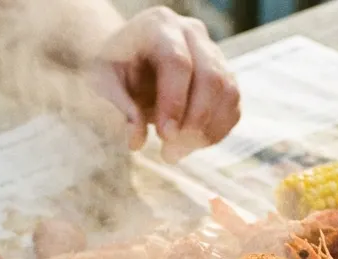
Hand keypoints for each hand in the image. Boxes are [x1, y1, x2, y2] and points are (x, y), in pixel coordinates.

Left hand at [89, 7, 239, 162]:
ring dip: (207, 132)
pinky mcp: (224, 73)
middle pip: (211, 77)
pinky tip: (190, 145)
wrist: (128, 54)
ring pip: (228, 93)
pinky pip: (232, 106)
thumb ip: (121, 107)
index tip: (165, 137)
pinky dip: (216, 132)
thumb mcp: (104, 82)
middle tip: (169, 153)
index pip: (178, 62)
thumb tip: (137, 140)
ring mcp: (213, 51)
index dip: (175, 102)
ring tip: (176, 152)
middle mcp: (192, 33)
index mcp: (159, 26)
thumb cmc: (113, 67)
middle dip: (194, 122)